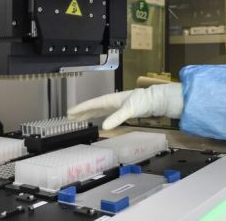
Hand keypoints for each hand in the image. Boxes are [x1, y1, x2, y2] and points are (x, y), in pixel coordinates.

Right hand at [67, 83, 182, 129]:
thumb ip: (117, 118)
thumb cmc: (144, 101)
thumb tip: (104, 127)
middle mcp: (112, 101)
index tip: (69, 112)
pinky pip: (105, 112)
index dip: (80, 108)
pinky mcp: (121, 109)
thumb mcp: (130, 110)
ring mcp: (116, 105)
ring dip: (88, 114)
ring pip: (98, 109)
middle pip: (93, 106)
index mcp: (111, 99)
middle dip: (81, 112)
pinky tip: (96, 119)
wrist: (156, 100)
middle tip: (69, 117)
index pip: (92, 104)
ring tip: (78, 119)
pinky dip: (97, 115)